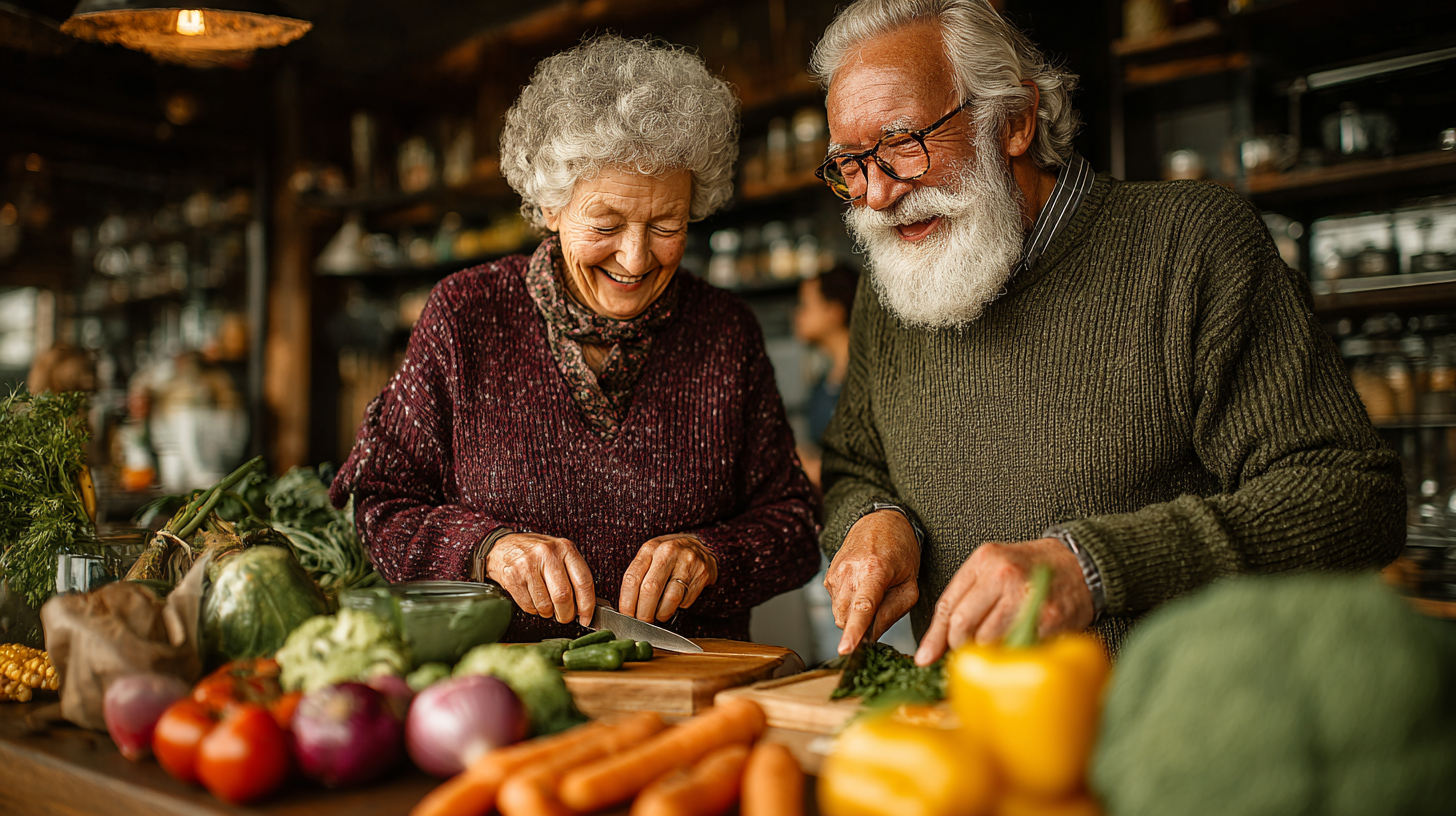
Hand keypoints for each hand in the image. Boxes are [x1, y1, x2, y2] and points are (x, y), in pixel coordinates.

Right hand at [486, 533, 595, 624]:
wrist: (503, 546)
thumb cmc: (535, 553)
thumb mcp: (558, 554)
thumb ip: (572, 574)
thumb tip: (584, 606)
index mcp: (565, 548)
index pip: (583, 581)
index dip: (587, 605)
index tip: (586, 618)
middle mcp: (547, 554)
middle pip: (563, 596)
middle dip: (565, 614)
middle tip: (565, 617)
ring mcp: (528, 565)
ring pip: (545, 605)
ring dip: (547, 612)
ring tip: (545, 603)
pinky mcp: (513, 576)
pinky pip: (529, 606)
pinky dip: (533, 609)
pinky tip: (532, 598)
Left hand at [619, 534, 717, 622]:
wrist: (701, 546)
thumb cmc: (669, 557)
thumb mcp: (651, 557)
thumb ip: (639, 577)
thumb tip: (628, 608)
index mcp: (649, 548)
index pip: (632, 578)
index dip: (627, 601)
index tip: (626, 615)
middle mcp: (668, 552)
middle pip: (650, 589)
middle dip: (644, 612)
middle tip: (642, 621)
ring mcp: (687, 562)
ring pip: (670, 598)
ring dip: (661, 614)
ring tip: (659, 616)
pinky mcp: (702, 574)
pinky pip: (686, 600)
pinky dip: (678, 607)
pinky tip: (676, 603)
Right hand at [825, 510, 919, 654]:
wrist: (879, 521)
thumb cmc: (900, 551)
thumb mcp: (910, 583)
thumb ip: (893, 612)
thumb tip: (873, 637)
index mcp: (874, 570)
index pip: (862, 607)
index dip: (854, 631)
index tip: (846, 650)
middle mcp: (850, 571)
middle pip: (846, 618)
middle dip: (859, 627)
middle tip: (880, 613)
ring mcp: (835, 574)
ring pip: (839, 614)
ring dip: (854, 616)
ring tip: (873, 595)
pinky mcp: (828, 577)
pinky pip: (836, 604)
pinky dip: (848, 605)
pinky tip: (861, 589)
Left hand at [913, 538, 1093, 665]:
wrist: (1079, 564)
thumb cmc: (1029, 570)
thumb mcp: (991, 570)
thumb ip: (963, 600)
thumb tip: (931, 648)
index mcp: (984, 560)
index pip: (947, 605)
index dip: (935, 637)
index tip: (926, 658)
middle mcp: (1003, 575)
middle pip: (962, 624)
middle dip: (959, 646)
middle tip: (967, 652)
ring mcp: (1026, 596)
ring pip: (987, 640)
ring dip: (986, 652)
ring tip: (994, 648)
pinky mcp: (1048, 617)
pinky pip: (1016, 646)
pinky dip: (1010, 654)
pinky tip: (1015, 647)